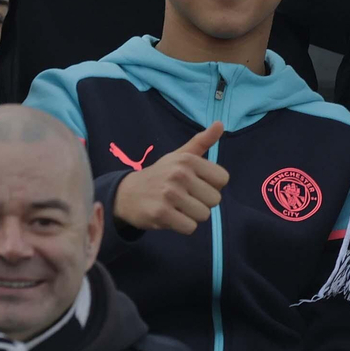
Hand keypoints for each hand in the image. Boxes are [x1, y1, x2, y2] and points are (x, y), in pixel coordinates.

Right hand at [112, 122, 229, 234]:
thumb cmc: (160, 175)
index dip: (211, 185)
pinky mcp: (161, 213)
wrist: (127, 193)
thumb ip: (202, 141)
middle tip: (183, 197)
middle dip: (201, 202)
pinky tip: (170, 216)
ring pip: (203, 215)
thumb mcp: (179, 156)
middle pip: (214, 200)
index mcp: (187, 159)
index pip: (222, 179)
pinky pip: (190, 228)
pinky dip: (182, 226)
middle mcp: (179, 174)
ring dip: (191, 215)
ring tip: (176, 207)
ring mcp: (169, 194)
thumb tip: (220, 123)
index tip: (195, 184)